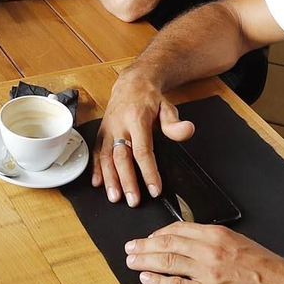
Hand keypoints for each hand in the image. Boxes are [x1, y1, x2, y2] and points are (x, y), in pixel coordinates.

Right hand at [93, 68, 194, 203]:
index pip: (142, 150)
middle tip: (132, 200)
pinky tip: (98, 183)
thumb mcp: (167, 106)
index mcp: (137, 120)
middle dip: (126, 180)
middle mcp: (119, 125)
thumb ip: (175, 123)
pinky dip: (95, 168)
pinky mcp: (101, 132)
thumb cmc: (150, 98)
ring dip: (109, 178)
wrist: (131, 83)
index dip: (148, 172)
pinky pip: (96, 151)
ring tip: (114, 197)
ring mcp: (108, 129)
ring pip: (106, 156)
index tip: (154, 189)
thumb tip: (187, 130)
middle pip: (122, 157)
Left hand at [126, 223, 283, 283]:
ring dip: (144, 260)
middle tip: (130, 247)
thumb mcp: (242, 243)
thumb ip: (217, 241)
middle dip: (144, 245)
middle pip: (168, 243)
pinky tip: (146, 279)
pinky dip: (157, 282)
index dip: (159, 233)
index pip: (179, 228)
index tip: (149, 237)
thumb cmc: (271, 270)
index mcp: (218, 235)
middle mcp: (210, 251)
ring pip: (167, 261)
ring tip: (132, 261)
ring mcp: (208, 273)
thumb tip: (195, 242)